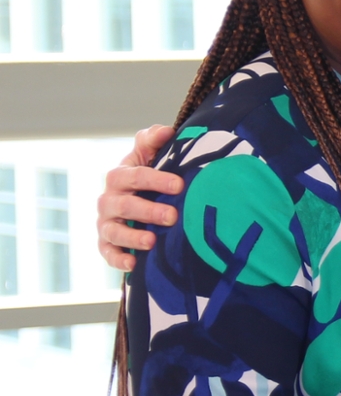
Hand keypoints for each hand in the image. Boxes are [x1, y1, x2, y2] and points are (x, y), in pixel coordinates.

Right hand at [97, 126, 182, 270]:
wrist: (139, 200)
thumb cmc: (150, 175)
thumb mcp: (150, 155)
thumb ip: (154, 140)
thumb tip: (166, 131)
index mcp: (120, 177)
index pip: (133, 175)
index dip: (155, 179)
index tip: (179, 185)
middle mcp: (109, 200)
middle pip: (123, 205)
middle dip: (147, 211)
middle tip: (172, 216)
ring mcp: (106, 223)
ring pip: (113, 231)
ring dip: (132, 237)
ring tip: (152, 241)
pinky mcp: (107, 244)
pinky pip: (107, 253)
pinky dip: (118, 260)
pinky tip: (133, 264)